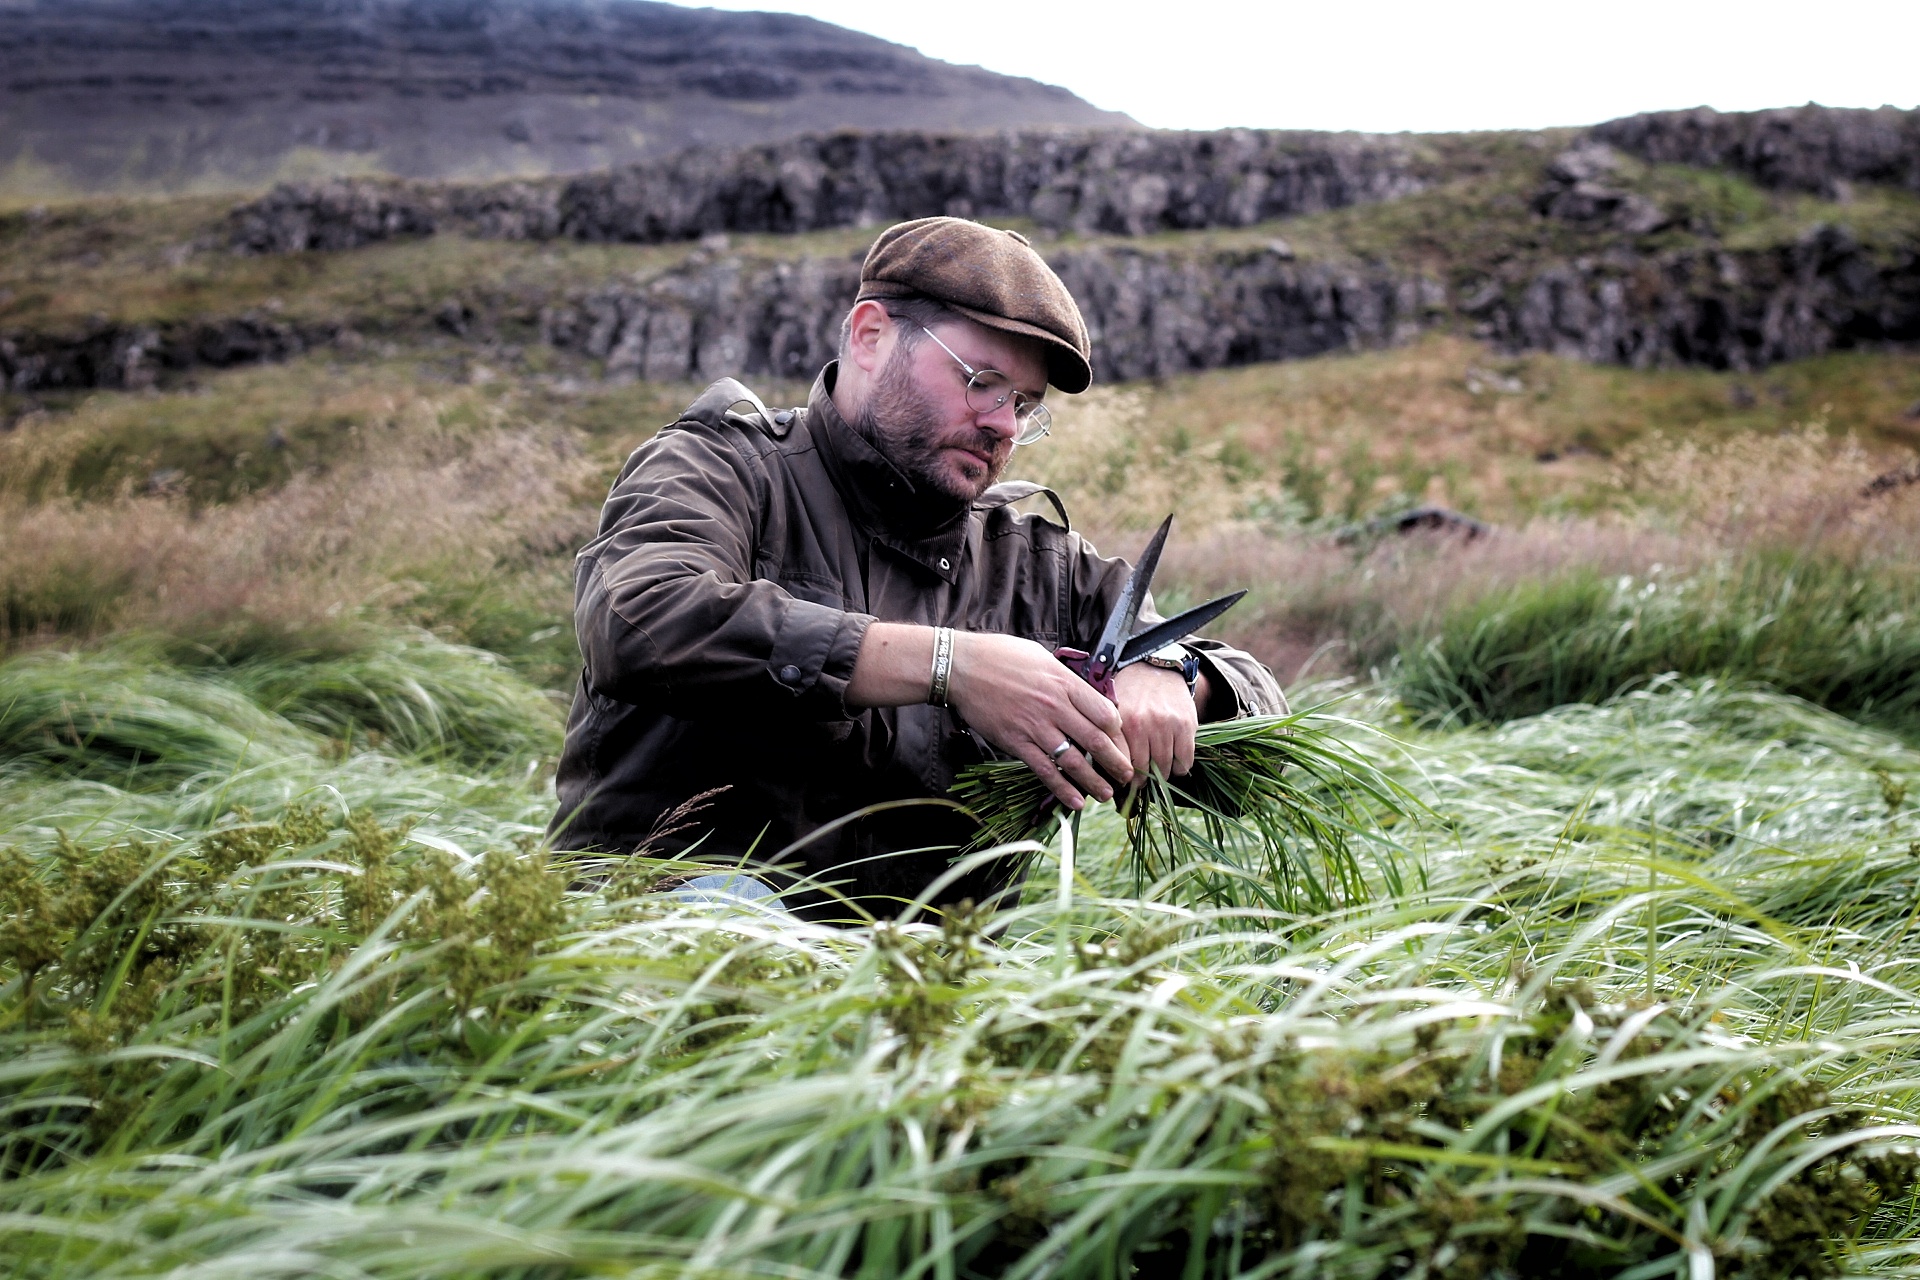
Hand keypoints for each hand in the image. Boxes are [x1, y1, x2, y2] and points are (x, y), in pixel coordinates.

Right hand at [946, 632, 1133, 809]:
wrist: (961, 667)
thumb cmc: (1001, 656)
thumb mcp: (1042, 657)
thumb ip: (1064, 679)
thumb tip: (1082, 693)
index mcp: (1065, 683)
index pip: (1105, 713)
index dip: (1118, 732)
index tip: (1121, 742)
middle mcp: (1055, 706)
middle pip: (1097, 740)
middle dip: (1116, 762)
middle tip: (1127, 776)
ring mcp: (1036, 727)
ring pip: (1074, 761)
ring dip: (1094, 781)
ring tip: (1106, 795)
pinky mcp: (1016, 742)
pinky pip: (1045, 770)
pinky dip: (1062, 789)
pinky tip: (1075, 801)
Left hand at [1112, 662, 1197, 783]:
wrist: (1155, 668)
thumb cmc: (1129, 695)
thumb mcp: (1112, 712)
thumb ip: (1109, 738)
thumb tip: (1104, 772)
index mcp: (1122, 722)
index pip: (1122, 763)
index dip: (1122, 778)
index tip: (1122, 782)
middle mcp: (1144, 723)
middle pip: (1143, 769)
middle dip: (1140, 781)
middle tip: (1139, 783)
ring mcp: (1167, 725)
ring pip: (1165, 768)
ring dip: (1160, 776)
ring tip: (1155, 773)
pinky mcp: (1186, 725)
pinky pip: (1185, 761)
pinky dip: (1179, 769)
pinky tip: (1173, 765)